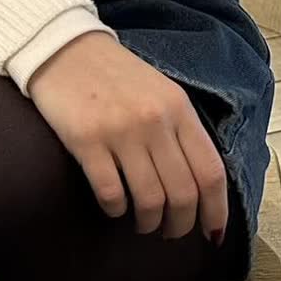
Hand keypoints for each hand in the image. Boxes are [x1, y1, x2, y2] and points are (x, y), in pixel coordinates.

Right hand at [28, 33, 228, 244]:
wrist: (63, 47)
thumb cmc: (115, 75)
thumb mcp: (160, 92)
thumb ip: (180, 131)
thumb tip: (199, 187)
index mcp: (179, 108)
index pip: (211, 172)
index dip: (216, 211)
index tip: (212, 234)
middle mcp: (154, 120)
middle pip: (183, 195)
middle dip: (179, 226)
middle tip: (170, 232)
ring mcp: (120, 131)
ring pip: (150, 201)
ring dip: (148, 223)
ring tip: (142, 223)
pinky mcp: (86, 140)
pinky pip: (111, 195)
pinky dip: (116, 211)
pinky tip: (114, 206)